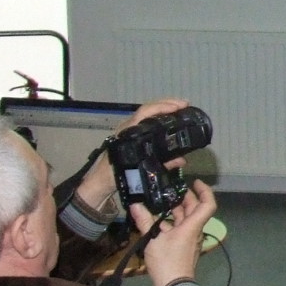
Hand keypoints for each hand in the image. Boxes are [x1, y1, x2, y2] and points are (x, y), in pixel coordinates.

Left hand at [80, 98, 189, 212]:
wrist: (100, 181)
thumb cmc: (116, 174)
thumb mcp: (141, 170)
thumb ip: (162, 165)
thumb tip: (182, 160)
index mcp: (128, 133)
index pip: (145, 113)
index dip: (162, 108)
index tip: (178, 107)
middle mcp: (127, 127)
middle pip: (147, 109)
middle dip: (166, 104)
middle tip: (185, 104)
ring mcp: (127, 130)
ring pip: (146, 113)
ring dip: (162, 109)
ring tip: (179, 109)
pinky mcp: (128, 135)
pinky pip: (144, 121)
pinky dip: (157, 117)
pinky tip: (167, 119)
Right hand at [137, 178, 216, 285]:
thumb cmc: (167, 261)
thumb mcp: (152, 240)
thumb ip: (144, 221)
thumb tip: (135, 205)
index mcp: (192, 226)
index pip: (207, 205)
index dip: (204, 191)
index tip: (194, 182)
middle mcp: (194, 230)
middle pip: (195, 209)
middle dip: (186, 197)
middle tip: (172, 188)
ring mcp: (189, 238)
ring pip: (186, 219)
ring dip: (177, 209)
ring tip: (162, 200)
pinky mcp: (183, 245)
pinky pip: (180, 228)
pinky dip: (171, 221)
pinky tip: (157, 218)